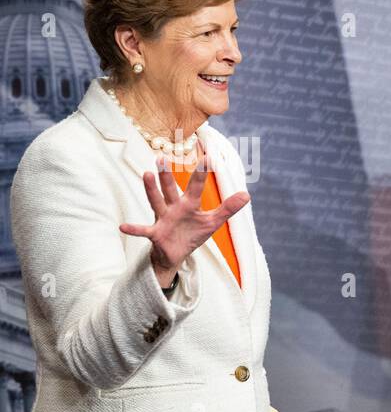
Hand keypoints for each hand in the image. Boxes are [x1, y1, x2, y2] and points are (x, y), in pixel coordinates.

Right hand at [120, 154, 248, 286]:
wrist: (175, 254)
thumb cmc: (192, 234)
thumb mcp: (212, 222)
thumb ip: (228, 208)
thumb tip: (247, 194)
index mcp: (189, 204)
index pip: (196, 186)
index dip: (202, 173)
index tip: (207, 157)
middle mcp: (174, 208)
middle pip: (170, 189)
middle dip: (167, 175)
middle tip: (161, 157)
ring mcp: (163, 219)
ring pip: (156, 202)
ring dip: (151, 190)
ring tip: (146, 174)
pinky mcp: (156, 233)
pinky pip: (143, 230)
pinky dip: (134, 229)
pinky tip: (123, 226)